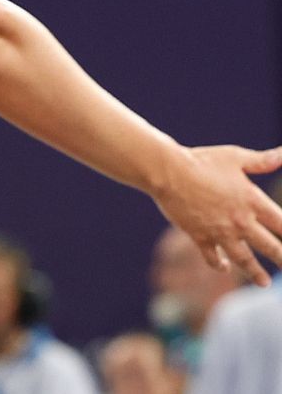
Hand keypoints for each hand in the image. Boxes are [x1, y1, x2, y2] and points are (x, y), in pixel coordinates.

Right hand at [152, 145, 281, 285]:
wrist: (168, 172)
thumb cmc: (202, 160)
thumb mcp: (235, 157)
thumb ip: (263, 160)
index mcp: (252, 201)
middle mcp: (240, 221)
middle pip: (270, 247)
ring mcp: (220, 232)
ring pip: (244, 259)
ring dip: (256, 272)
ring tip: (264, 282)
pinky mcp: (199, 237)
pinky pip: (212, 257)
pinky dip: (218, 264)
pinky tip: (224, 267)